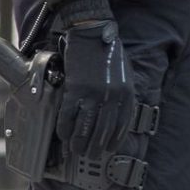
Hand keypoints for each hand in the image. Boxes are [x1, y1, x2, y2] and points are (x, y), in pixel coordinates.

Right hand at [56, 20, 136, 158]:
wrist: (92, 34)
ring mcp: (92, 95)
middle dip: (94, 147)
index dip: (112, 142)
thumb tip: (116, 119)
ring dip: (78, 142)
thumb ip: (123, 97)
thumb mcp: (125, 76)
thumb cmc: (109, 54)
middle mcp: (111, 97)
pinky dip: (64, 128)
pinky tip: (63, 135)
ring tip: (74, 150)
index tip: (106, 151)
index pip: (120, 127)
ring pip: (84, 128)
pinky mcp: (75, 90)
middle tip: (88, 155)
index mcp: (126, 95)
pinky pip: (68, 116)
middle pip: (101, 131)